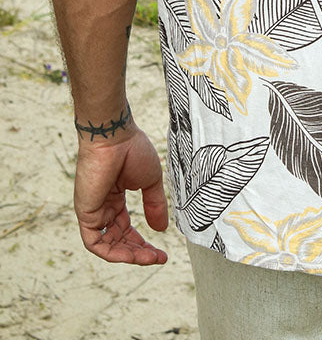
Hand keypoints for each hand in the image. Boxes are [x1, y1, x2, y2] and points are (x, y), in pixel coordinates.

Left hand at [74, 124, 168, 263]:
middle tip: (157, 258)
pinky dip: (112, 252)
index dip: (143, 242)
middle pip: (118, 240)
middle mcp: (103, 207)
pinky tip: (130, 254)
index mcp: (115, 198)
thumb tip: (161, 229)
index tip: (162, 252)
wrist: (114, 136)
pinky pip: (95, 242)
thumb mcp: (150, 181)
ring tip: (148, 258)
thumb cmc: (132, 149)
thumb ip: (154, 205)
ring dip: (128, 255)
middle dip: (138, 252)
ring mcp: (93, 211)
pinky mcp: (86, 213)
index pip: (126, 229)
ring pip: (108, 245)